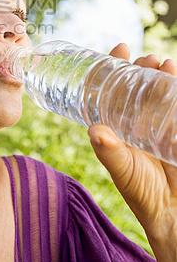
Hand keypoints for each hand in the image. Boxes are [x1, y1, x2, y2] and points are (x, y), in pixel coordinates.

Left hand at [88, 43, 176, 245]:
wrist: (173, 212)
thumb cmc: (141, 191)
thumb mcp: (122, 169)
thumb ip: (109, 151)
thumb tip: (93, 130)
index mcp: (116, 124)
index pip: (111, 88)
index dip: (113, 67)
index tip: (119, 48)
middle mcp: (136, 118)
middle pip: (137, 83)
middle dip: (141, 66)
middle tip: (144, 58)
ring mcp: (158, 121)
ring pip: (158, 89)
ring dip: (160, 73)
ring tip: (161, 63)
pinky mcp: (176, 126)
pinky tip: (175, 73)